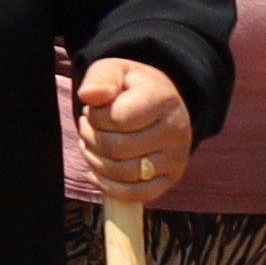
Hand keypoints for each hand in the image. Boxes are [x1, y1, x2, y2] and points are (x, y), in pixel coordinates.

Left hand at [82, 57, 200, 203]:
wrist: (160, 104)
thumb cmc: (131, 88)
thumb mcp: (115, 70)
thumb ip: (100, 79)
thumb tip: (88, 95)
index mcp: (164, 101)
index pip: (117, 118)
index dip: (96, 116)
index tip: (96, 108)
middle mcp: (177, 132)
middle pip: (116, 148)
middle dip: (91, 138)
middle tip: (90, 127)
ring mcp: (176, 159)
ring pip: (122, 173)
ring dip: (96, 160)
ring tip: (95, 143)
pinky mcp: (170, 180)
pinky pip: (136, 194)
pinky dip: (109, 186)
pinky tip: (98, 170)